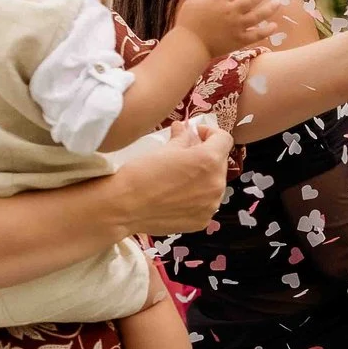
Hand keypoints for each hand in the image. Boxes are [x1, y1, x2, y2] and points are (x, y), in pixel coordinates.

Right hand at [110, 118, 231, 234]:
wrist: (123, 206)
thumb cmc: (141, 173)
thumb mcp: (163, 150)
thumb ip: (181, 138)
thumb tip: (184, 128)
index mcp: (209, 161)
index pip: (224, 140)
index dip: (211, 133)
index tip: (197, 134)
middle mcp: (217, 183)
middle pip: (220, 163)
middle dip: (206, 156)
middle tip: (185, 155)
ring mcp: (212, 205)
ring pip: (214, 184)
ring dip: (203, 177)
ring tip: (180, 177)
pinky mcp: (203, 220)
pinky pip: (206, 203)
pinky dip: (197, 197)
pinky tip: (177, 196)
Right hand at [170, 0, 288, 57]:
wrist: (190, 44)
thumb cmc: (190, 19)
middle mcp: (230, 11)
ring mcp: (237, 26)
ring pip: (259, 15)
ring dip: (271, 8)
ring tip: (278, 2)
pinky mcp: (240, 40)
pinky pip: (258, 34)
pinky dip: (267, 30)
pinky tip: (274, 25)